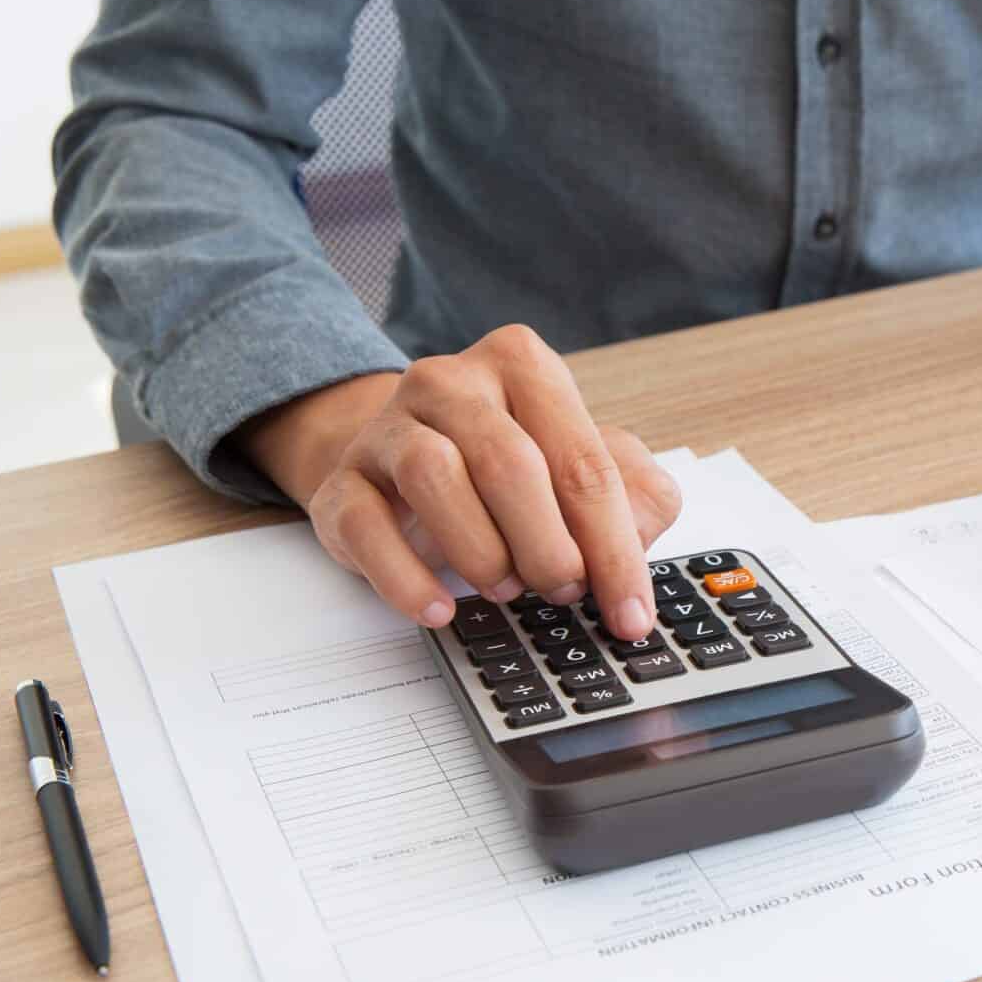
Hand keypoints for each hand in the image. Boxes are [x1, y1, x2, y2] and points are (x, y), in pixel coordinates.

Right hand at [235, 324, 681, 638]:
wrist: (402, 464)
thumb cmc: (508, 467)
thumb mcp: (582, 466)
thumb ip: (632, 495)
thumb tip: (637, 544)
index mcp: (524, 366)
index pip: (584, 462)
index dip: (614, 547)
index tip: (631, 615)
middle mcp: (452, 381)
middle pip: (511, 463)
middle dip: (549, 546)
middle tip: (565, 592)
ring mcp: (389, 425)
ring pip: (434, 476)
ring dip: (482, 551)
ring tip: (507, 588)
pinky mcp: (343, 479)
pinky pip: (366, 526)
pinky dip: (406, 578)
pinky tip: (439, 608)